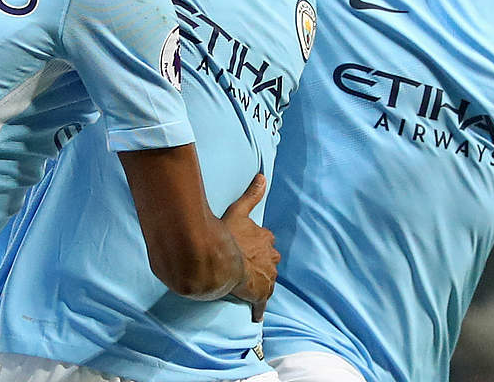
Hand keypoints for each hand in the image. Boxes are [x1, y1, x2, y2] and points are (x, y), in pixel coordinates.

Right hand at [222, 173, 279, 320]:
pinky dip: (258, 309)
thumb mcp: (239, 211)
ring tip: (248, 287)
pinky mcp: (259, 294)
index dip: (257, 246)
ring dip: (260, 283)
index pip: (266, 243)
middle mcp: (270, 258)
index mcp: (266, 239)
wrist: (223, 264)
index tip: (248, 249)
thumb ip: (252, 194)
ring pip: (267, 280)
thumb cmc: (229, 238)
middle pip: (269, 262)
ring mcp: (266, 277)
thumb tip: (263, 177)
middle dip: (262, 264)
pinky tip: (256, 316)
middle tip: (247, 267)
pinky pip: (261, 304)